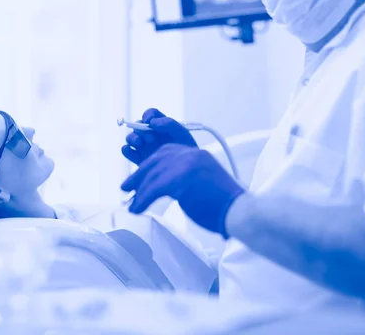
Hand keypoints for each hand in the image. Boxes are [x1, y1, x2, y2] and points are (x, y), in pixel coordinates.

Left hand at [120, 144, 243, 237]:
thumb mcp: (201, 183)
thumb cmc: (221, 205)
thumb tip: (161, 186)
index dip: (148, 166)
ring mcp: (187, 164)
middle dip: (139, 176)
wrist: (239, 212)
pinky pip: (154, 188)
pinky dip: (143, 199)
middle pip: (156, 161)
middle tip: (125, 187)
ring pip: (153, 176)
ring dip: (139, 192)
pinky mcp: (182, 178)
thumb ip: (182, 178)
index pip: (164, 153)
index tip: (136, 178)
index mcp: (195, 153)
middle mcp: (190, 154)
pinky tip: (137, 209)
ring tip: (131, 204)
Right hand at [121, 108, 196, 164]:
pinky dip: (126, 149)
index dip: (148, 115)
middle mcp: (150, 134)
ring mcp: (143, 146)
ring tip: (140, 143)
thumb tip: (152, 122)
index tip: (149, 120)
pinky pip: (126, 151)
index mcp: (161, 125)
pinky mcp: (138, 158)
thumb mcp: (181, 134)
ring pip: (130, 137)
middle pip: (138, 125)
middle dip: (141, 129)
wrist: (185, 170)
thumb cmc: (185, 150)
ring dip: (132, 138)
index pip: (150, 114)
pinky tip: (132, 150)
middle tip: (150, 138)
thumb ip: (169, 124)